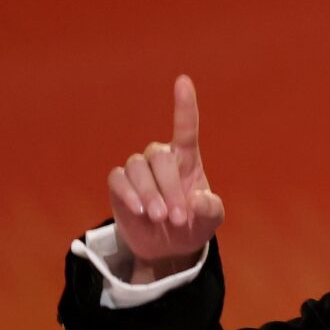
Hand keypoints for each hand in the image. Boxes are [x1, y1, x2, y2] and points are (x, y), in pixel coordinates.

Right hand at [107, 75, 224, 278]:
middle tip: (176, 218)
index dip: (184, 106)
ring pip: (137, 167)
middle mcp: (161, 158)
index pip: (185, 128)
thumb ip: (210, 209)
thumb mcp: (209, 222)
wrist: (167, 247)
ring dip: (149, 194)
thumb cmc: (191, 226)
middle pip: (160, 158)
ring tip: (159, 218)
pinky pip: (118, 179)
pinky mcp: (120, 183)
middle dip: (169, 188)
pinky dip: (128, 193)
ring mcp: (139, 170)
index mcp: (187, 160)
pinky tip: (139, 210)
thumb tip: (197, 199)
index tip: (183, 82)